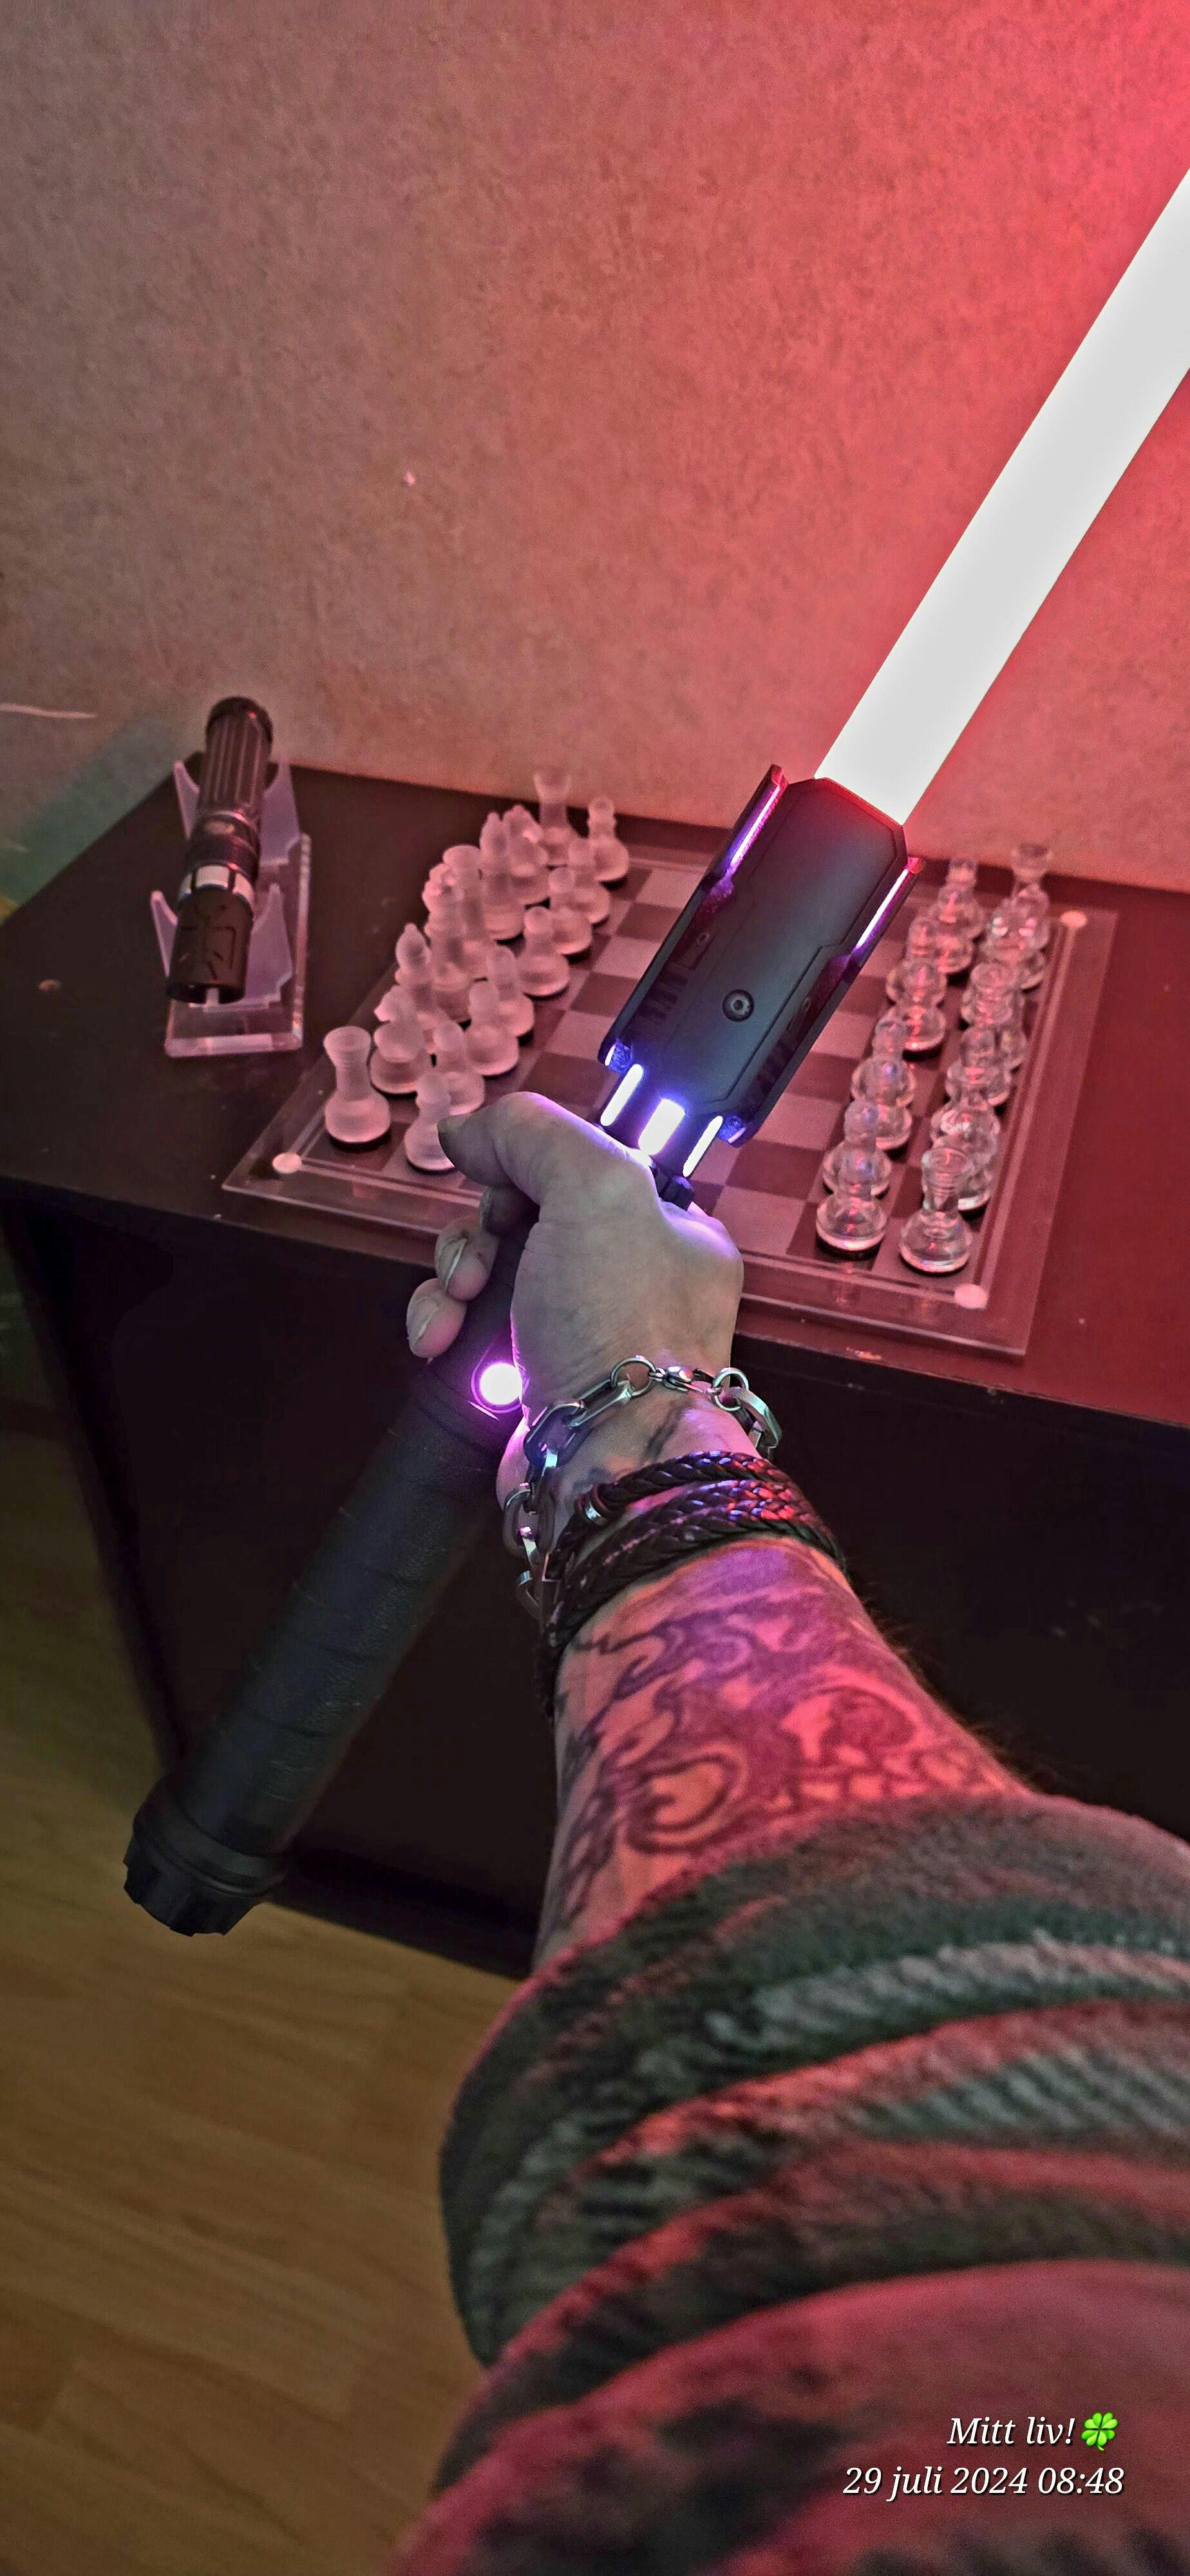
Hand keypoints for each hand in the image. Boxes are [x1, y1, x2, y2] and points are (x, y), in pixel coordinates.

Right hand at [405, 1092, 746, 1506]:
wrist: (606, 1458)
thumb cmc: (621, 1321)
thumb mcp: (594, 1186)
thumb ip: (532, 1131)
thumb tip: (465, 1130)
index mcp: (668, 1227)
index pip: (580, 1168)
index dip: (525, 1171)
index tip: (502, 1192)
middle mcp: (628, 1279)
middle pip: (522, 1217)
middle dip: (478, 1236)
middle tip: (477, 1269)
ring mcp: (578, 1333)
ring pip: (487, 1272)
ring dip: (450, 1284)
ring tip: (450, 1317)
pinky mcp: (529, 1379)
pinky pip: (469, 1330)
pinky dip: (443, 1329)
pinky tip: (438, 1345)